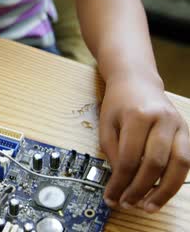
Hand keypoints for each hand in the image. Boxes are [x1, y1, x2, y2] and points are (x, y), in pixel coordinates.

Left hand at [99, 75, 189, 212]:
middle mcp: (163, 120)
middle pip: (155, 164)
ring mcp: (179, 125)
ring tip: (148, 206)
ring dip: (164, 191)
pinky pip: (186, 161)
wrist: (137, 81)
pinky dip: (175, 180)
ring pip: (178, 165)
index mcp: (138, 116)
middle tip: (128, 204)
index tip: (112, 197)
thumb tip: (120, 182)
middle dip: (140, 189)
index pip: (130, 158)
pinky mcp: (187, 132)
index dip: (120, 182)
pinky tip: (162, 191)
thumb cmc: (119, 103)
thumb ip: (112, 152)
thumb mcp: (106, 124)